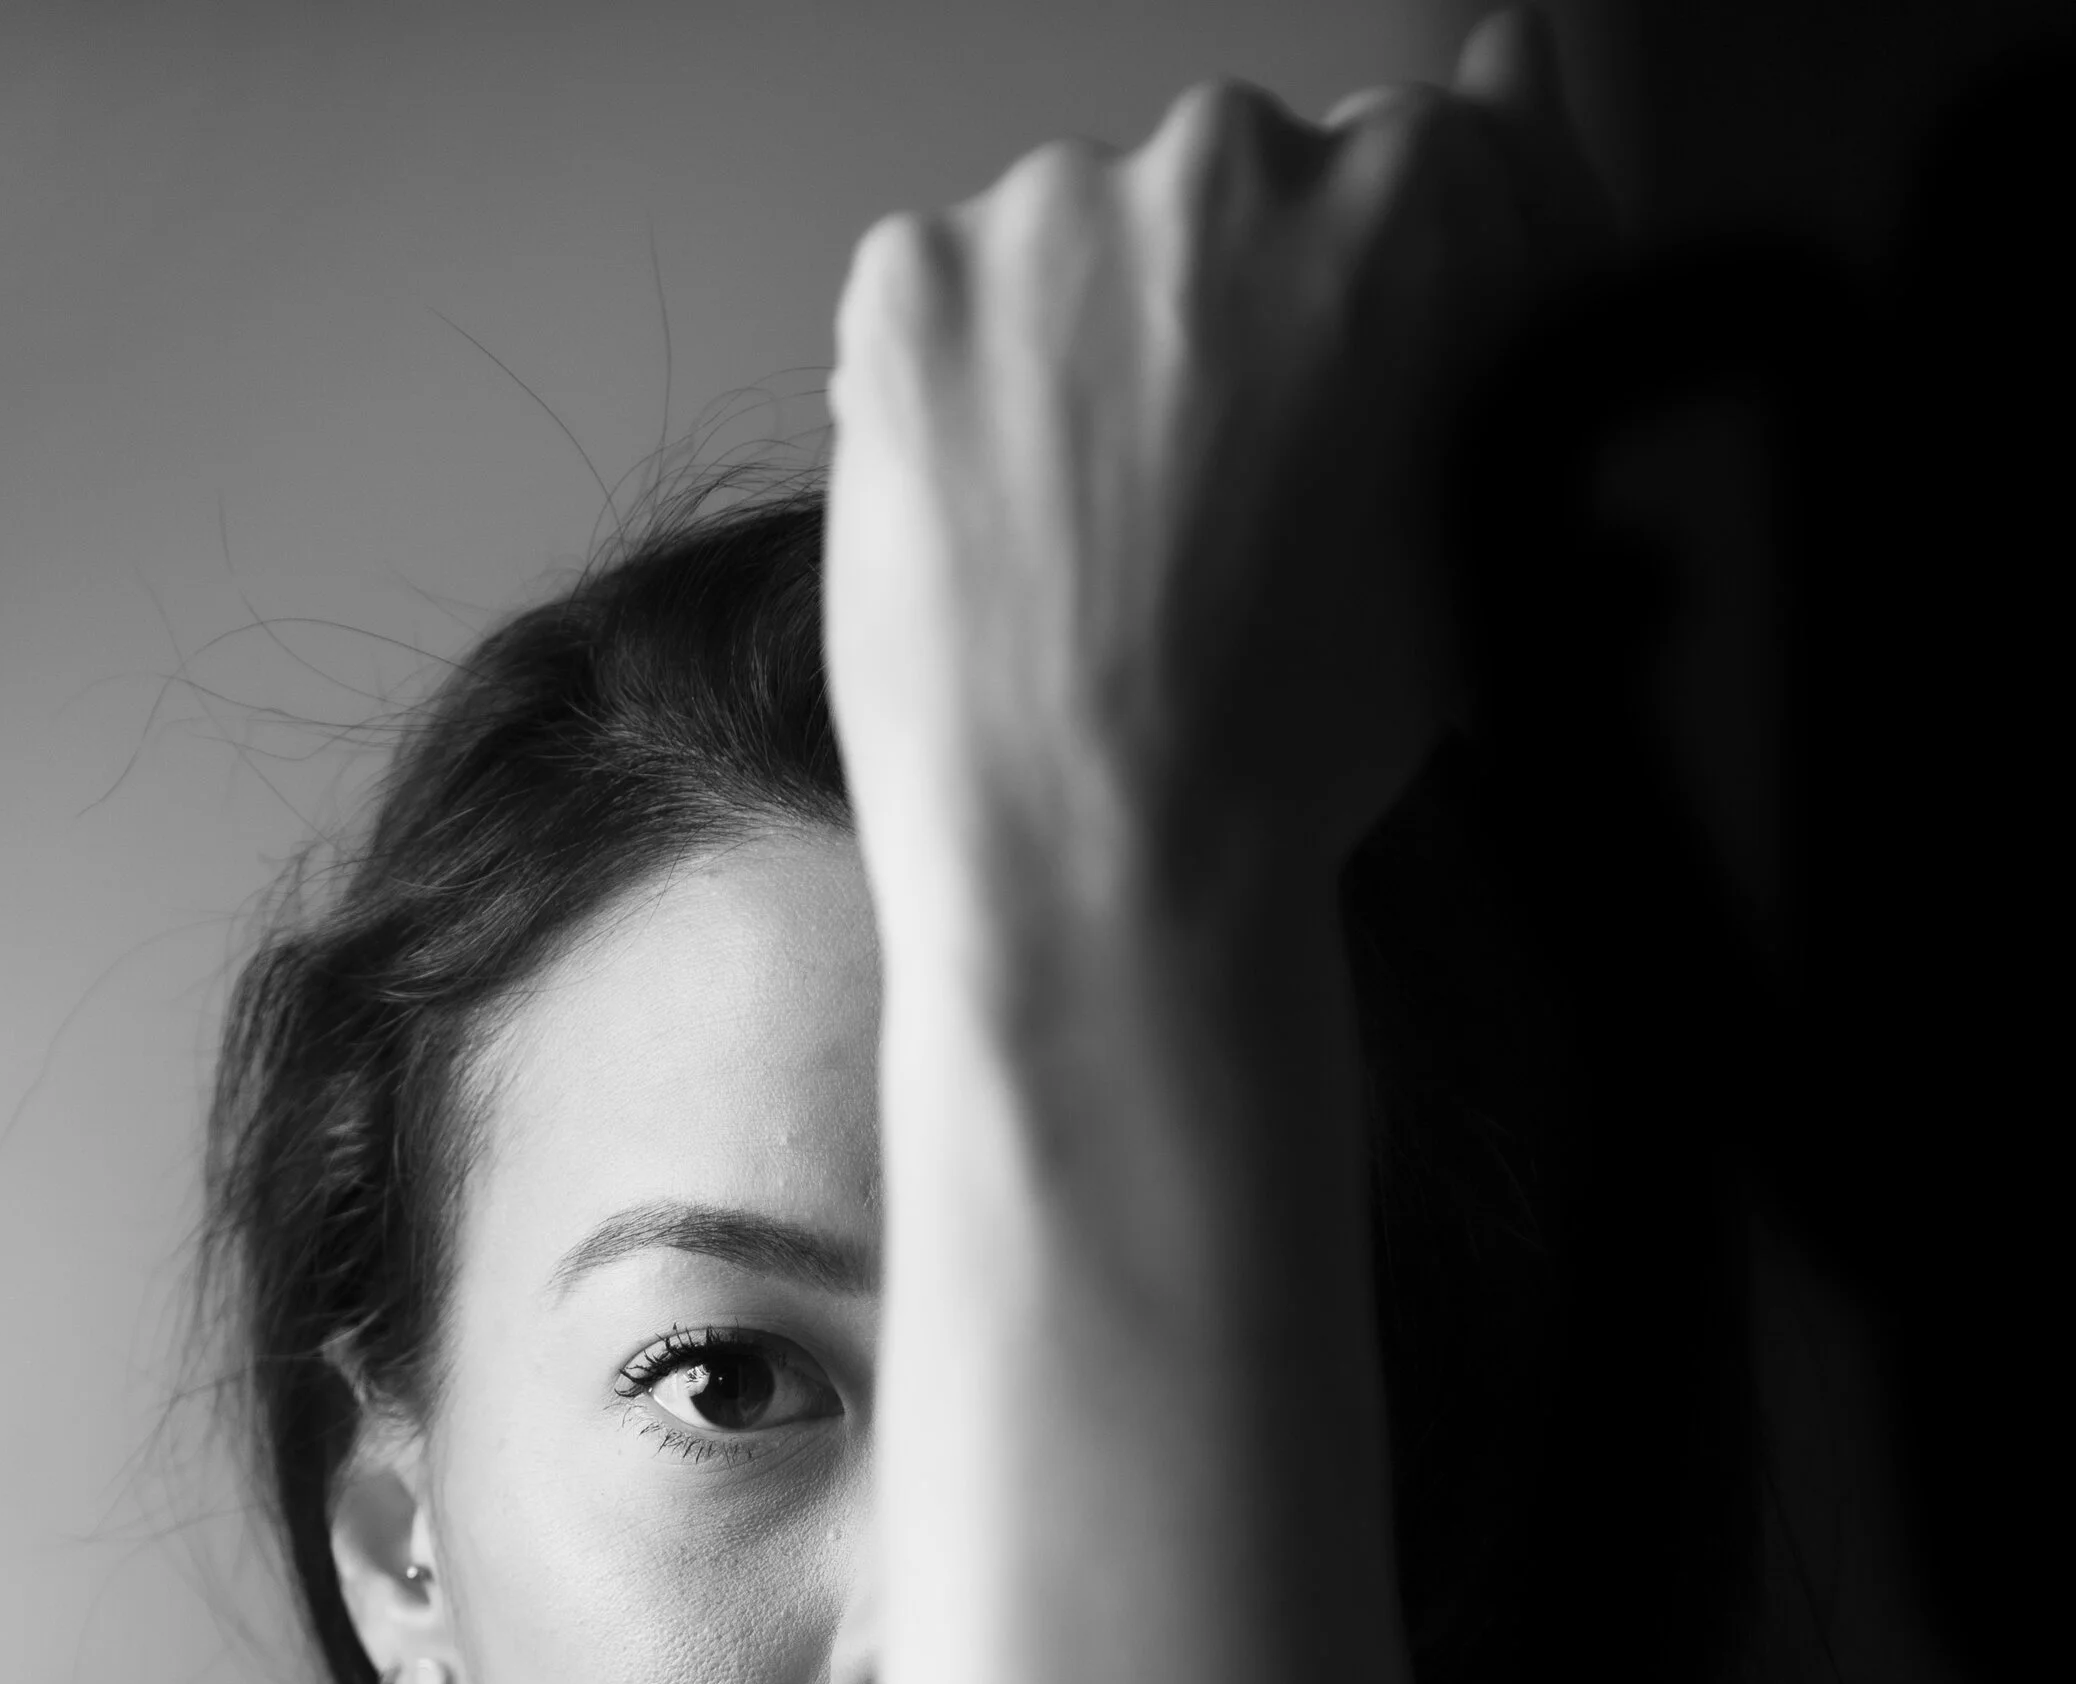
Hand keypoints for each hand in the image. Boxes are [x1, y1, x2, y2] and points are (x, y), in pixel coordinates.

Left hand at [823, 11, 1607, 963]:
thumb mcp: (1473, 507)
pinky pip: (934, 302)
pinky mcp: (916, 280)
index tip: (1317, 414)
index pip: (1400, 170)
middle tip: (1195, 522)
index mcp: (1421, 198)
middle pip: (1225, 203)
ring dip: (1076, 360)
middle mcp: (1244, 160)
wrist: (1111, 861)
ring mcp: (1064, 209)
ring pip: (1072, 251)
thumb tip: (1510, 62)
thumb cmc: (1295, 732)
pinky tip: (994, 535)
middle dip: (1211, 330)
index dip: (1353, 317)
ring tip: (1085, 556)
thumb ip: (1500, 250)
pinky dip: (948, 400)